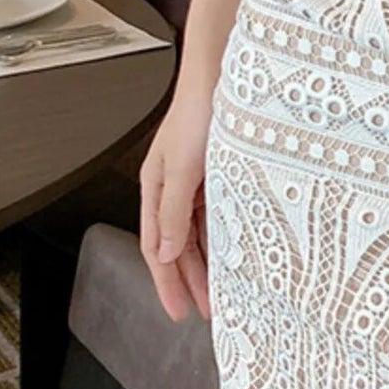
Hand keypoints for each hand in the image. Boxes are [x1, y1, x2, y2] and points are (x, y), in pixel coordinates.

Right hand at [139, 83, 214, 321]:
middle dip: (189, 281)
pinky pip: (218, 217)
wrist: (225, 76)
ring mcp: (198, 182)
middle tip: (203, 312)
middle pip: (177, 246)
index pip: (156, 247)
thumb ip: (172, 212)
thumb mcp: (183, 168)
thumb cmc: (199, 112)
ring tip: (222, 294)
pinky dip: (222, 239)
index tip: (177, 311)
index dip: (165, 282)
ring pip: (199, 234)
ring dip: (209, 264)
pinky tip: (234, 255)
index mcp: (155, 187)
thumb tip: (163, 253)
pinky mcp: (221, 174)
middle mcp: (175, 188)